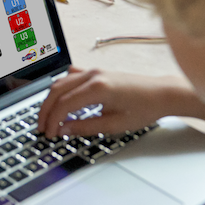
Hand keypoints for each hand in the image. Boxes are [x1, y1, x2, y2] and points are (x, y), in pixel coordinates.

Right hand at [37, 67, 178, 137]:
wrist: (162, 94)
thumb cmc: (144, 108)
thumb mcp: (115, 124)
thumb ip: (86, 127)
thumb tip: (64, 130)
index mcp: (97, 88)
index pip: (64, 103)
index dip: (53, 120)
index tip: (50, 133)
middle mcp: (92, 75)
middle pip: (57, 90)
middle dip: (46, 110)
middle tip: (42, 127)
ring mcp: (93, 71)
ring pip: (61, 82)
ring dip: (52, 100)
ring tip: (48, 117)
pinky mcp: (96, 72)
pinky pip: (71, 77)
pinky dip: (61, 88)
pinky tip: (60, 99)